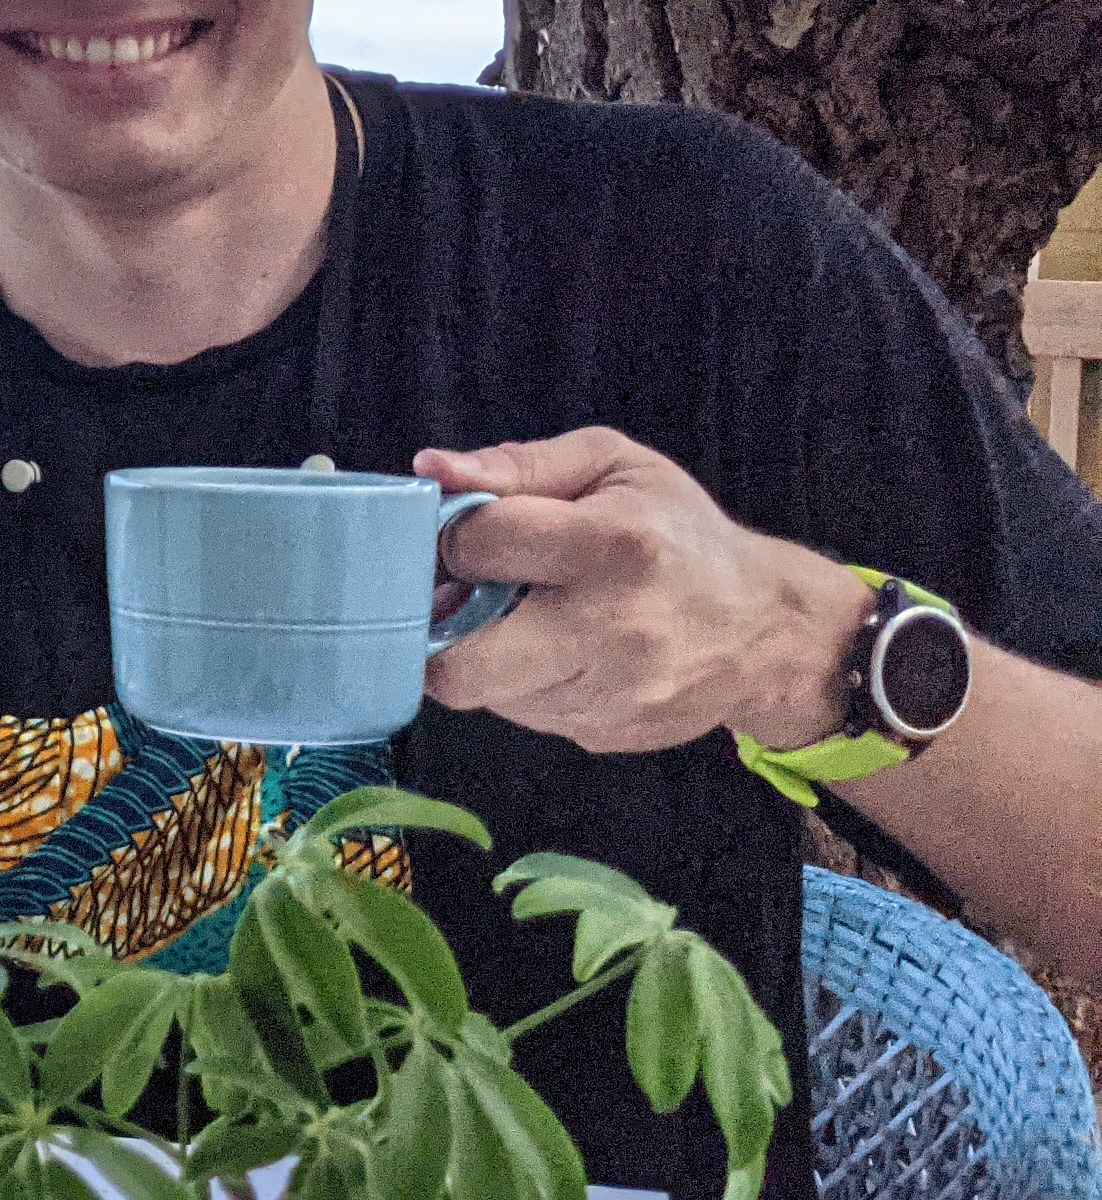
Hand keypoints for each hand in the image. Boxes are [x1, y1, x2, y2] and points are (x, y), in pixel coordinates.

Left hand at [413, 429, 866, 753]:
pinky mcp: (604, 734)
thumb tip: (431, 469)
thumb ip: (516, 465)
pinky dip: (521, 681)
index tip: (467, 535)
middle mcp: (610, 629)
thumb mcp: (612, 468)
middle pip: (459, 667)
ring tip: (522, 616)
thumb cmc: (679, 533)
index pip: (475, 546)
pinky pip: (524, 712)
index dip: (451, 538)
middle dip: (437, 630)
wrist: (769, 627)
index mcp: (611, 545)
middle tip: (460, 597)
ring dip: (483, 653)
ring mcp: (609, 694)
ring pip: (485, 692)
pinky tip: (557, 648)